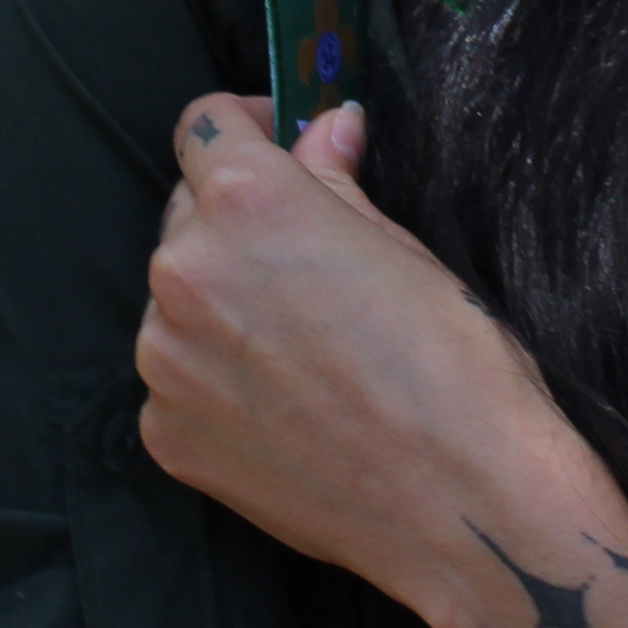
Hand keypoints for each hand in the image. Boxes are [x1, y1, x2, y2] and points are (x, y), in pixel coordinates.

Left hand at [137, 99, 570, 595]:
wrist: (463, 502)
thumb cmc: (454, 366)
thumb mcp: (404, 247)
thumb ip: (336, 181)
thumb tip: (326, 127)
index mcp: (246, 202)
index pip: (205, 126)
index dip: (245, 127)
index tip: (275, 144)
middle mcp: (184, 271)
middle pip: (187, 216)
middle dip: (236, 226)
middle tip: (308, 268)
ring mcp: (165, 359)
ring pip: (178, 305)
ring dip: (221, 310)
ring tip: (304, 354)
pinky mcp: (165, 433)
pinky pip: (178, 383)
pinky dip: (217, 386)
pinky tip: (287, 411)